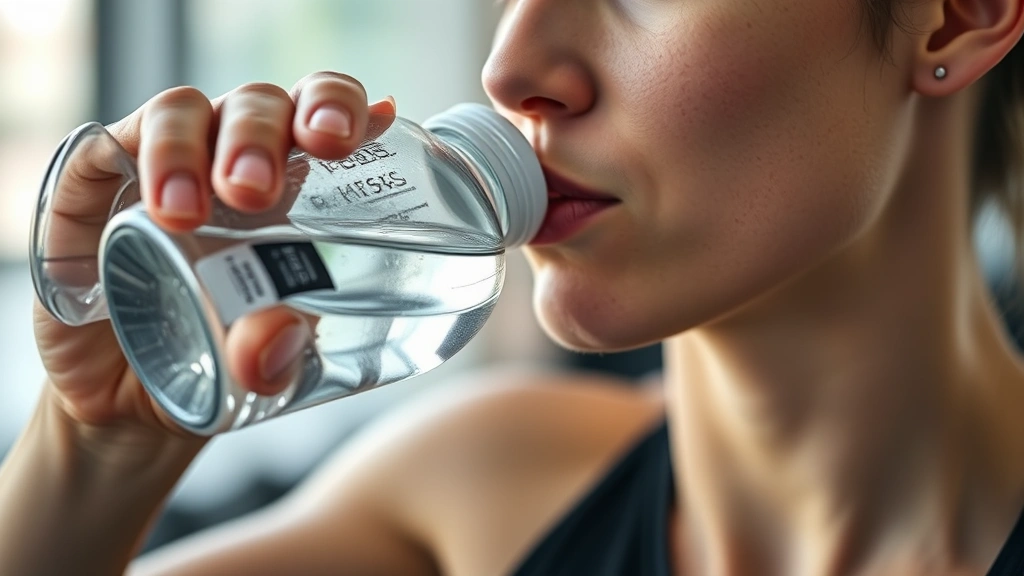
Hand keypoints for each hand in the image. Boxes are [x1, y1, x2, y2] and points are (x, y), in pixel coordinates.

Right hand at [33, 71, 395, 434]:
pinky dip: (120, 156)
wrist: (126, 404)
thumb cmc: (215, 365)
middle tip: (258, 192)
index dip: (339, 104)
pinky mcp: (92, 194)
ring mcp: (162, 171)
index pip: (321, 117)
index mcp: (293, 190)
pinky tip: (146, 191)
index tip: (360, 128)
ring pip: (181, 112)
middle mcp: (230, 165)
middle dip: (262, 134)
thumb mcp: (256, 375)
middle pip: (256, 106)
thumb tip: (275, 338)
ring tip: (187, 213)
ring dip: (186, 149)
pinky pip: (100, 150)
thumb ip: (275, 362)